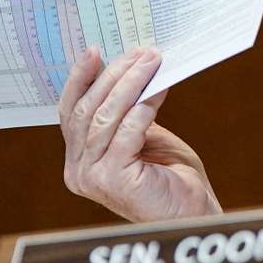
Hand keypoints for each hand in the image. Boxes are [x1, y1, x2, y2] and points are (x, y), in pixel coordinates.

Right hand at [59, 46, 222, 221]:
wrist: (192, 211)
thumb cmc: (169, 175)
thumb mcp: (141, 134)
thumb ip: (125, 110)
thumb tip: (128, 65)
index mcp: (78, 159)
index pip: (69, 112)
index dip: (79, 79)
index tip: (94, 51)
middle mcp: (78, 170)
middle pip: (86, 110)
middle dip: (114, 75)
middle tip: (141, 53)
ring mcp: (93, 177)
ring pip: (105, 117)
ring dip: (130, 84)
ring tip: (152, 62)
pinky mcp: (115, 180)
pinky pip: (127, 132)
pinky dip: (142, 107)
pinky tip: (158, 90)